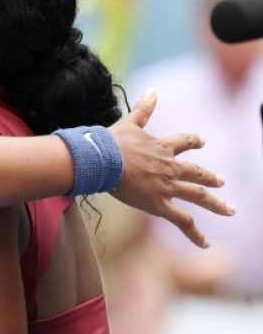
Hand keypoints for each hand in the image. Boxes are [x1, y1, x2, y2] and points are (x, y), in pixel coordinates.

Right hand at [108, 89, 232, 248]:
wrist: (104, 160)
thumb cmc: (111, 142)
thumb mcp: (130, 122)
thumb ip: (144, 108)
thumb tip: (152, 89)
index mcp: (161, 148)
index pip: (184, 142)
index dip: (193, 142)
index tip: (202, 142)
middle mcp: (169, 167)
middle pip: (197, 173)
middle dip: (211, 178)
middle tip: (222, 181)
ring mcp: (167, 187)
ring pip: (198, 196)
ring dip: (216, 204)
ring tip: (229, 210)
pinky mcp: (160, 204)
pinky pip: (183, 221)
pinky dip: (195, 234)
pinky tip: (205, 243)